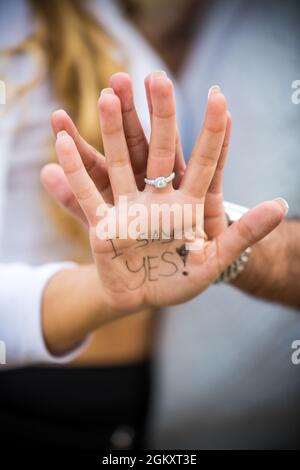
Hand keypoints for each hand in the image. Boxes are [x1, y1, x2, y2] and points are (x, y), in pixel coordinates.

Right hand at [42, 72, 286, 314]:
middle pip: (157, 150)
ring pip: (119, 162)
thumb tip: (281, 205)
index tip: (219, 97)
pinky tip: (62, 141)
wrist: (147, 294)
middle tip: (154, 75)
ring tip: (105, 94)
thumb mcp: (217, 258)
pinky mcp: (104, 225)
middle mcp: (157, 198)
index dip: (212, 133)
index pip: (203, 161)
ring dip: (112, 130)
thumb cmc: (184, 277)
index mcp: (188, 205)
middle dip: (157, 115)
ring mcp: (128, 208)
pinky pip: (85, 196)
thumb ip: (245, 233)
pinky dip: (74, 172)